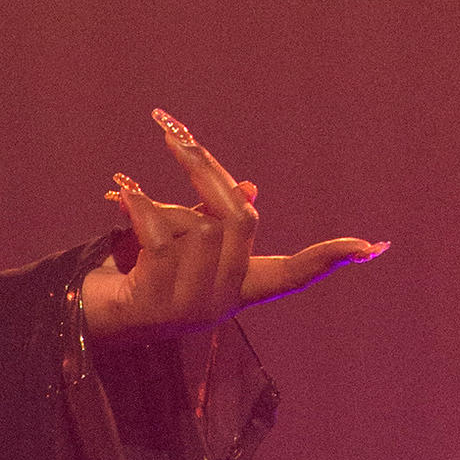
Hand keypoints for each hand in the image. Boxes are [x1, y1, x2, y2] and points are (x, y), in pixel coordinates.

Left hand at [79, 112, 385, 339]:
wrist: (86, 328)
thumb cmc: (139, 280)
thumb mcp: (182, 246)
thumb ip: (213, 217)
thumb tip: (246, 187)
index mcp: (238, 287)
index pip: (293, 275)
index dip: (330, 258)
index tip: (374, 246)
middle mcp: (221, 301)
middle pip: (237, 219)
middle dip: (204, 170)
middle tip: (175, 131)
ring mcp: (191, 307)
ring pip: (194, 227)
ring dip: (158, 202)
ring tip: (125, 188)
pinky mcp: (157, 307)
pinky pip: (158, 239)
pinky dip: (138, 209)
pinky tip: (117, 190)